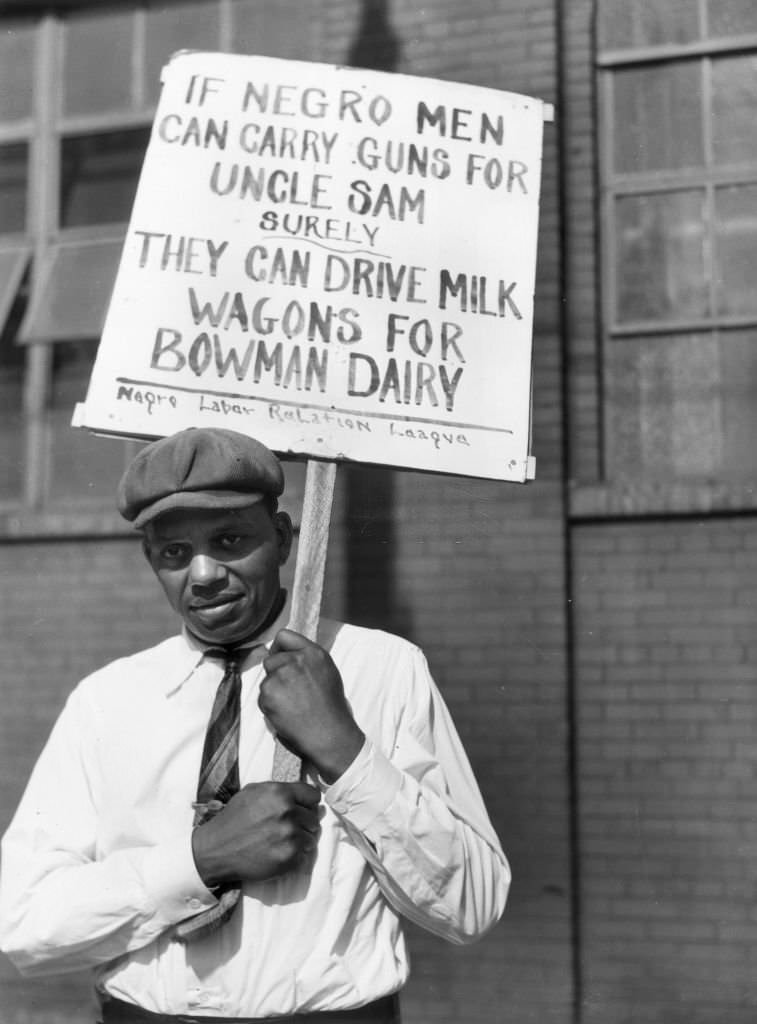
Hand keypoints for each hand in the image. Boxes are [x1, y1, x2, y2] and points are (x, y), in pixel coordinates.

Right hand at [191, 781, 320, 887]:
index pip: (313, 795)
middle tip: (286, 828)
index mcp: (280, 793)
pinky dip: (294, 855)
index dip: (308, 803)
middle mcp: (288, 812)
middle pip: (314, 818)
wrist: (216, 850)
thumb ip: (279, 790)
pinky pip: (303, 855)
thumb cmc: (233, 819)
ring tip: (281, 841)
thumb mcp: (253, 792)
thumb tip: (303, 796)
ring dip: (300, 840)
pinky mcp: (289, 857)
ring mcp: (290, 836)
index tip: (302, 809)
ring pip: (311, 837)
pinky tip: (278, 852)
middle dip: (303, 823)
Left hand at [260, 629, 364, 783]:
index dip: (279, 649)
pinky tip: (286, 714)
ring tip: (292, 705)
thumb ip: (308, 660)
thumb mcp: (328, 673)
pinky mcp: (268, 692)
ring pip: (266, 680)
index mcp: (313, 653)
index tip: (280, 658)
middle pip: (271, 660)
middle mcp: (296, 660)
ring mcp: (280, 676)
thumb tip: (286, 655)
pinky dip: (270, 705)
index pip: (284, 636)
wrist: (329, 734)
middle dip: (276, 673)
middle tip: (291, 692)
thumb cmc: (331, 708)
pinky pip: (262, 696)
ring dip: (274, 691)